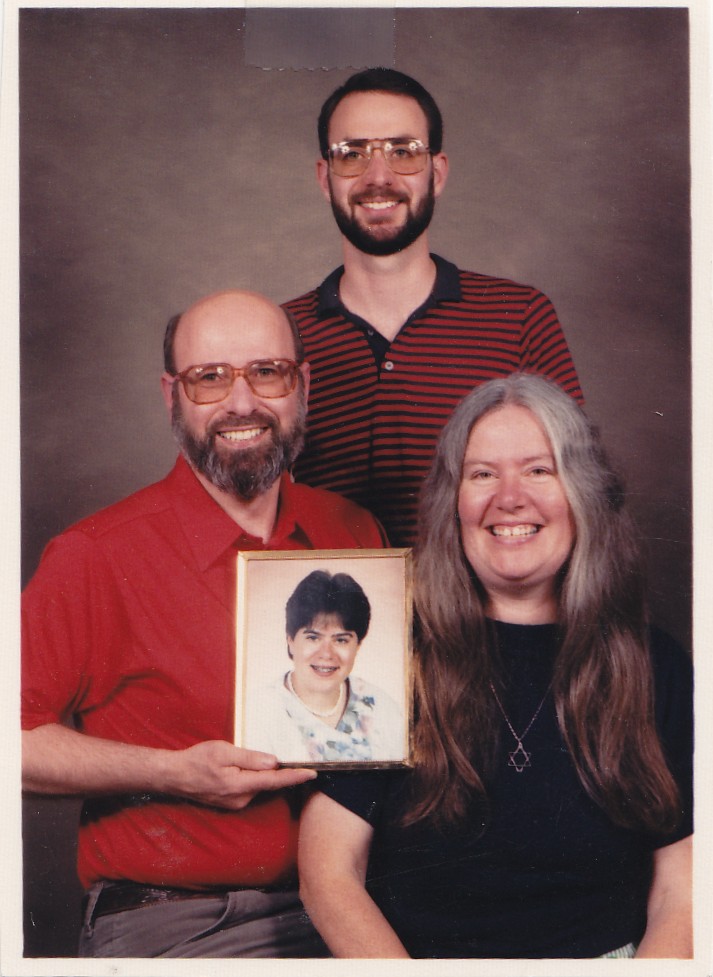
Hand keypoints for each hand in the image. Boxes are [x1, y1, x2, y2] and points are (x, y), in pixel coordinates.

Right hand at [161, 740, 315, 810]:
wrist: (174, 776)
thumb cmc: (197, 760)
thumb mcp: (223, 751)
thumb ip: (249, 758)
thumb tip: (274, 762)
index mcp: (239, 785)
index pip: (274, 781)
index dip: (295, 776)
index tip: (313, 773)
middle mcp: (240, 799)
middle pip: (269, 784)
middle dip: (281, 773)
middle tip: (293, 758)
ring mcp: (236, 803)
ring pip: (259, 786)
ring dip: (265, 775)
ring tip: (258, 760)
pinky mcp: (232, 803)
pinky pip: (250, 789)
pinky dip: (255, 779)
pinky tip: (247, 769)